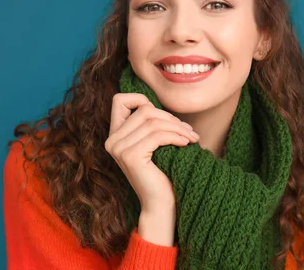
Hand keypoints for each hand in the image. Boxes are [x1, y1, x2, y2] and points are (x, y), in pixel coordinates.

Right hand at [105, 93, 199, 212]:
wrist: (161, 204)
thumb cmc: (162, 173)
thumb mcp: (153, 143)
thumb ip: (150, 123)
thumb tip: (161, 103)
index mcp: (115, 135)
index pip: (120, 100)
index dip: (142, 100)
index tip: (164, 117)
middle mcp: (112, 140)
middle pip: (144, 110)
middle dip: (171, 118)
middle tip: (189, 131)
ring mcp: (119, 148)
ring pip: (153, 121)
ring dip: (177, 127)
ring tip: (191, 138)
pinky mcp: (130, 156)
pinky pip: (157, 135)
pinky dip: (176, 136)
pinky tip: (186, 144)